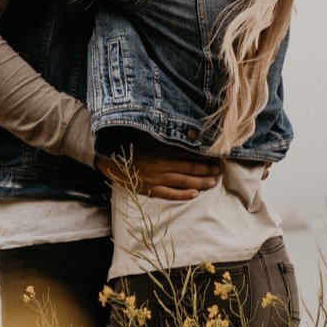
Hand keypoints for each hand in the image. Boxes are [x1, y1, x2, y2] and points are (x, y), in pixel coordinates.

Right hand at [106, 139, 221, 199]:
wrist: (106, 158)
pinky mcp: (148, 189)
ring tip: (213, 183)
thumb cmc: (127, 142)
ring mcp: (156, 178)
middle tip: (220, 171)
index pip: (189, 154)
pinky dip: (182, 195)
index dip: (204, 157)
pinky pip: (169, 194)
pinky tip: (194, 195)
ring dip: (200, 183)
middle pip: (190, 168)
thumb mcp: (147, 133)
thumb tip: (191, 132)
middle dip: (207, 170)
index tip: (216, 157)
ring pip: (183, 182)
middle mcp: (162, 164)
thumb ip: (166, 133)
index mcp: (162, 149)